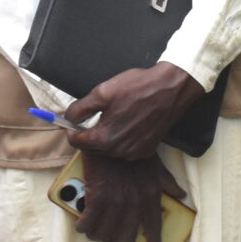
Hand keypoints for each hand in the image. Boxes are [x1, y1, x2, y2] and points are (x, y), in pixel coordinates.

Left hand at [65, 62, 204, 161]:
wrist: (171, 89)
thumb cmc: (138, 88)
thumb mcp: (102, 92)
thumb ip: (80, 108)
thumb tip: (69, 118)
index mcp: (104, 139)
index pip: (76, 141)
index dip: (71, 129)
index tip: (73, 119)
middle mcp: (118, 152)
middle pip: (92, 147)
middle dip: (87, 133)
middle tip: (92, 115)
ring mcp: (134, 153)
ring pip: (108, 149)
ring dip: (104, 136)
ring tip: (111, 116)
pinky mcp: (146, 150)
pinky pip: (124, 148)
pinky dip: (120, 139)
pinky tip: (126, 122)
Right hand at [73, 151, 188, 241]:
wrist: (110, 135)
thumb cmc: (132, 150)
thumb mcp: (155, 165)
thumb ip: (167, 181)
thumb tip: (181, 194)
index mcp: (150, 195)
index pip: (154, 225)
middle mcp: (134, 202)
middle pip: (126, 235)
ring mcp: (115, 200)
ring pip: (105, 232)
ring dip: (99, 236)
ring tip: (95, 234)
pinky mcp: (96, 196)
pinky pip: (89, 222)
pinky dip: (85, 226)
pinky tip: (83, 226)